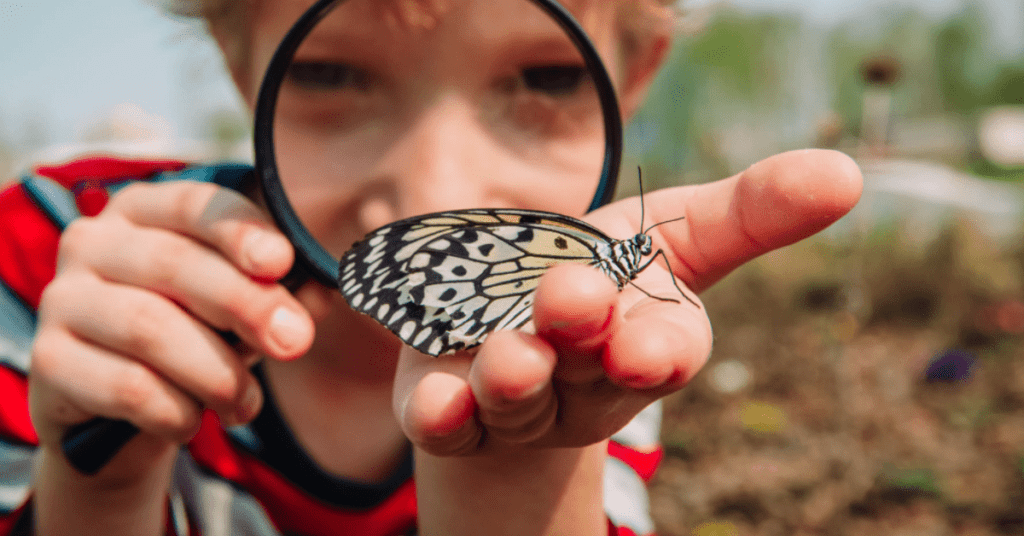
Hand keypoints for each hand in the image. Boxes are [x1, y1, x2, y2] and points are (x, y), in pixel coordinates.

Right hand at [30, 181, 315, 478]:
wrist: (121, 412)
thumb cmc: (193, 337)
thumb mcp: (240, 310)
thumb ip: (281, 295)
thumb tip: (323, 293)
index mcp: (146, 211)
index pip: (195, 205)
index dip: (241, 231)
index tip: (281, 262)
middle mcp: (94, 242)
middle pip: (176, 265)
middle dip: (246, 305)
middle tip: (294, 343)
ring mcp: (63, 298)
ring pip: (151, 328)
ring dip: (216, 373)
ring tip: (246, 404)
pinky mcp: (49, 359)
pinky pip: (127, 386)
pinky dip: (175, 410)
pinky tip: (193, 421)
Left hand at [392, 149, 862, 454]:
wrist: (514, 316)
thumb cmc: (607, 271)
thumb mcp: (678, 231)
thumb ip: (750, 211)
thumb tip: (848, 173)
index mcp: (644, 338)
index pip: (666, 350)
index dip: (660, 350)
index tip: (650, 346)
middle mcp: (585, 380)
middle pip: (589, 369)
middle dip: (583, 339)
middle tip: (574, 301)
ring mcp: (517, 400)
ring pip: (519, 398)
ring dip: (515, 377)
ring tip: (510, 355)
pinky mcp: (450, 406)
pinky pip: (445, 419)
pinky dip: (442, 412)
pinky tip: (435, 401)